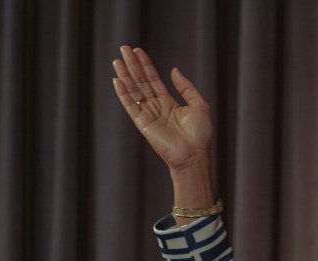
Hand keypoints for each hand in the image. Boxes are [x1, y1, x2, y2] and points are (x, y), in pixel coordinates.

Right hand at [112, 46, 213, 173]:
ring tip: (118, 60)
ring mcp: (148, 115)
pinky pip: (131, 106)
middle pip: (141, 82)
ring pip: (134, 91)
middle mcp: (156, 107)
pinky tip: (117, 80)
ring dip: (125, 75)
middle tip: (124, 48)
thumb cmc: (200, 134)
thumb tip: (174, 70)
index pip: (153, 80)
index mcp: (169, 103)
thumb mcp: (199, 105)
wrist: (194, 154)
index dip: (146, 65)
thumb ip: (186, 87)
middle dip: (133, 65)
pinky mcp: (143, 124)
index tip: (137, 51)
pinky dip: (123, 94)